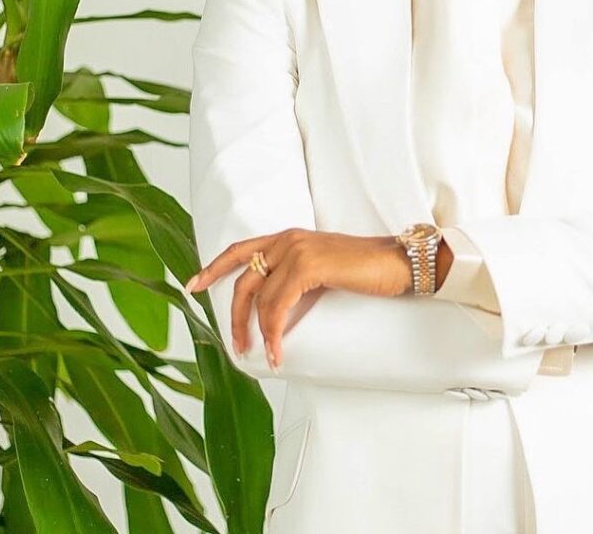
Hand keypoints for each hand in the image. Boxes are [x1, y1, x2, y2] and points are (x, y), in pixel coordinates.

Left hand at [184, 229, 412, 369]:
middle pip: (244, 279)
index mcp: (290, 237)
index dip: (214, 267)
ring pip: (260, 298)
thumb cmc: (367, 271)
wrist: (398, 263)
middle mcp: (288, 238)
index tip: (193, 286)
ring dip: (257, 332)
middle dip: (235, 316)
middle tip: (237, 344)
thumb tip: (277, 310)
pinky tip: (277, 351)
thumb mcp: (324, 270)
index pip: (241, 249)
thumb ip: (298, 279)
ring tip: (264, 355)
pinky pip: (277, 306)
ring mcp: (297, 249)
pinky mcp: (308, 265)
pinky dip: (273, 332)